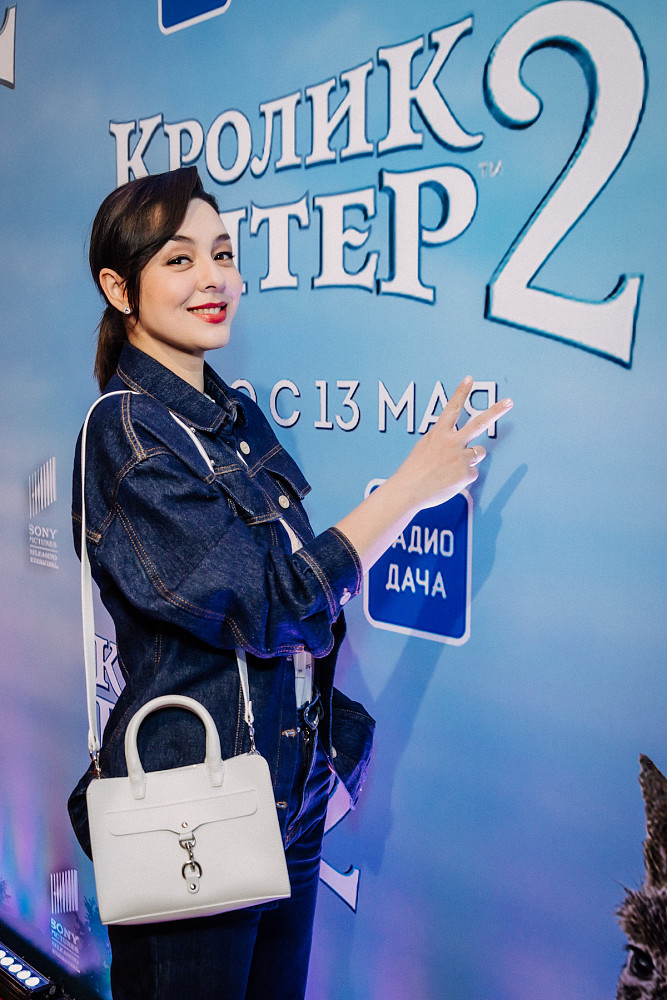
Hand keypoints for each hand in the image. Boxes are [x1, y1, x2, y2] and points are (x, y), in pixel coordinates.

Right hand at [392, 376, 512, 512]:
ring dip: (471, 458)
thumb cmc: (415, 469)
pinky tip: (450, 480)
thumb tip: (457, 439)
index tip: (469, 379)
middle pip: (479, 423)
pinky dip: (464, 477)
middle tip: (509, 402)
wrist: (409, 490)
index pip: (452, 408)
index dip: (461, 392)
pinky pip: (473, 472)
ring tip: (452, 468)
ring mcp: (461, 458)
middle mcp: (452, 443)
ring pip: (479, 452)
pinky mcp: (466, 474)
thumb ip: (442, 439)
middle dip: (495, 411)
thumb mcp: (424, 446)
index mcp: (439, 433)